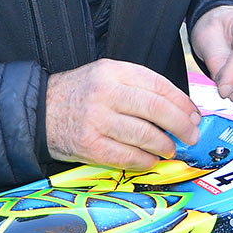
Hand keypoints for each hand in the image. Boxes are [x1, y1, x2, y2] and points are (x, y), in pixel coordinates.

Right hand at [45, 58, 200, 170]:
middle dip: (181, 125)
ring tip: (170, 148)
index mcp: (112, 71)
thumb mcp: (105, 76)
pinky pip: (127, 156)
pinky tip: (150, 159)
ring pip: (145, 134)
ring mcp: (96, 120)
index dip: (182, 102)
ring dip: (165, 145)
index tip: (193, 114)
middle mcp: (105, 93)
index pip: (158, 85)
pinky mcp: (90, 145)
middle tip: (191, 135)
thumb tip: (179, 108)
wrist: (39, 110)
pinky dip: (145, 160)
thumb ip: (138, 87)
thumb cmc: (79, 94)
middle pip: (156, 109)